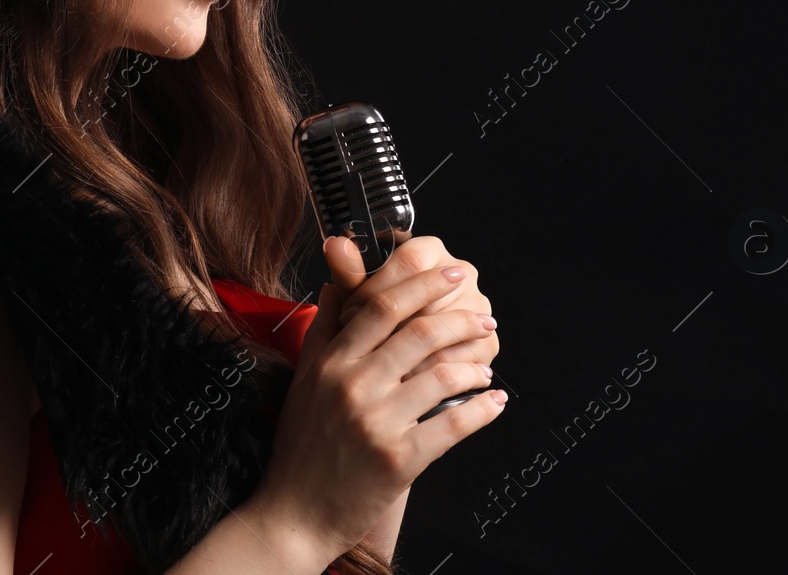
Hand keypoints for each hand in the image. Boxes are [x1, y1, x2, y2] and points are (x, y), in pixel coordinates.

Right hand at [249, 261, 507, 565]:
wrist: (294, 512)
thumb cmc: (301, 446)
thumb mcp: (304, 379)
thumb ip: (323, 330)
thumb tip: (337, 285)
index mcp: (330, 362)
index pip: (381, 306)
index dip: (420, 284)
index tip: (448, 274)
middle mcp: (352, 386)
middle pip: (420, 333)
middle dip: (462, 319)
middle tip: (483, 316)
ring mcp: (377, 423)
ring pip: (443, 376)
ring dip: (476, 366)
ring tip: (485, 366)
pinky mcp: (399, 460)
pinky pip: (453, 425)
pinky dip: (482, 410)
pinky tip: (493, 402)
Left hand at [326, 233, 498, 384]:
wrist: (406, 351)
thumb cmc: (380, 318)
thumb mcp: (360, 296)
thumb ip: (348, 272)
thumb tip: (334, 245)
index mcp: (431, 251)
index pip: (408, 262)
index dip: (375, 289)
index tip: (349, 313)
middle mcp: (461, 273)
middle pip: (425, 298)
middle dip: (388, 327)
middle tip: (361, 345)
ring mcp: (478, 307)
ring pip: (441, 332)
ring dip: (406, 354)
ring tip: (381, 365)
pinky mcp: (487, 343)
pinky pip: (456, 360)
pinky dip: (428, 373)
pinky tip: (406, 379)